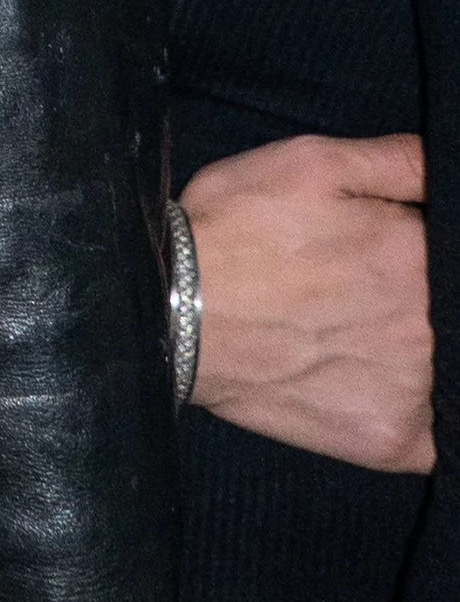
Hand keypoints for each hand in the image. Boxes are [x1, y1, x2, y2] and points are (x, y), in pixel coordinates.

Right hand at [187, 130, 432, 473]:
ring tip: (354, 331)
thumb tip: (449, 166)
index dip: (420, 248)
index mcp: (417, 251)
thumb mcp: (311, 162)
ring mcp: (414, 390)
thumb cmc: (236, 229)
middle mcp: (429, 325)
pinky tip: (373, 382)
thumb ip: (398, 160)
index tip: (388, 252)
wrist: (170, 313)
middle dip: (415, 296)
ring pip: (445, 368)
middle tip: (359, 289)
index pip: (454, 250)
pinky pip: (436, 433)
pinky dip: (418, 411)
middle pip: (450, 309)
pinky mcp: (392, 441)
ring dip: (419, 350)